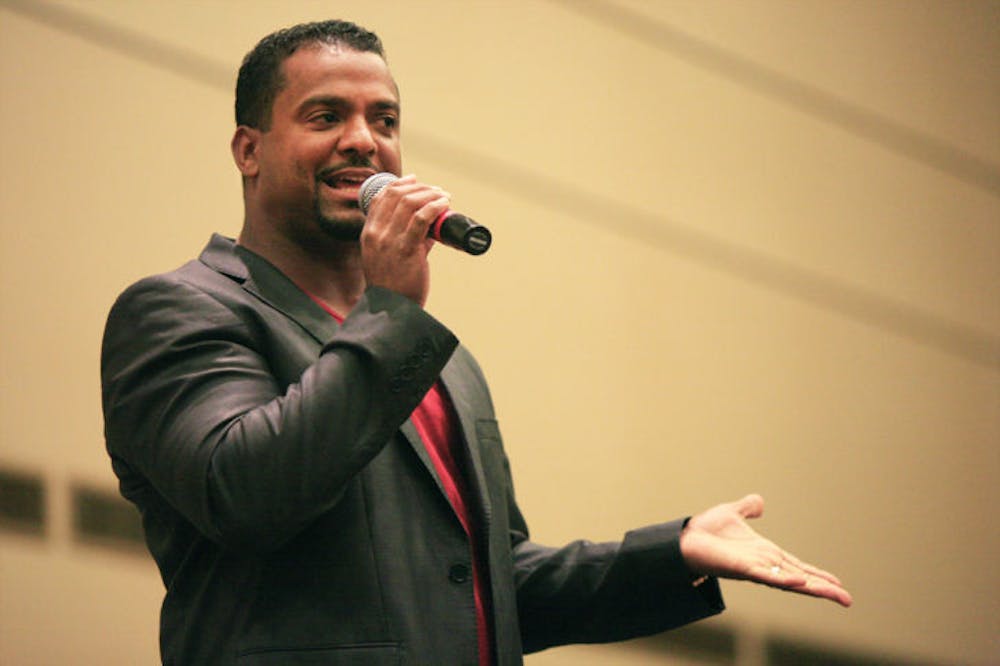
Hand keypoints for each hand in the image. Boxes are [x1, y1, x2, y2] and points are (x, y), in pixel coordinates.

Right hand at [361, 175, 449, 305]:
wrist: (392, 310)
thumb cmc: (394, 286)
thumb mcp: (389, 257)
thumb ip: (407, 238)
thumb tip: (431, 224)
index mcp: (369, 234)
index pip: (379, 197)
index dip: (398, 184)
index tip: (414, 180)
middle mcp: (376, 234)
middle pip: (396, 195)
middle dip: (419, 187)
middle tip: (436, 190)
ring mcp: (389, 241)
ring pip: (409, 203)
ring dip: (430, 194)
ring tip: (443, 196)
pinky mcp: (406, 249)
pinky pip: (420, 219)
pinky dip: (434, 206)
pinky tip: (443, 203)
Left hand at [680, 494, 852, 606]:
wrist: (684, 538)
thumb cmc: (706, 531)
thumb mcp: (733, 513)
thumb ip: (747, 508)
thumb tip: (759, 502)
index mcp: (765, 554)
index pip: (797, 567)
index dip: (817, 575)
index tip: (838, 585)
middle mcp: (763, 564)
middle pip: (800, 578)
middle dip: (823, 589)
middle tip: (848, 600)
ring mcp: (754, 568)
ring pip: (789, 581)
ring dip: (811, 588)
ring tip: (834, 594)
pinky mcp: (741, 568)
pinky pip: (766, 576)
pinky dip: (784, 579)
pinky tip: (801, 582)